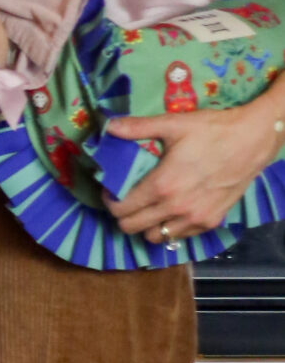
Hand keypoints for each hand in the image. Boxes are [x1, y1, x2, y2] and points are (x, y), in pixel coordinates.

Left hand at [104, 97, 284, 239]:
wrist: (252, 140)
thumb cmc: (212, 130)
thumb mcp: (173, 124)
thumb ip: (138, 128)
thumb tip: (110, 125)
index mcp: (162, 185)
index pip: (121, 209)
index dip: (110, 202)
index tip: (112, 192)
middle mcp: (175, 208)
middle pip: (132, 227)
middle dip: (123, 215)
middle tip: (127, 201)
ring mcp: (194, 218)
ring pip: (155, 237)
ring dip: (146, 225)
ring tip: (148, 208)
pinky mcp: (210, 222)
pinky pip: (180, 236)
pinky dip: (170, 228)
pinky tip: (170, 212)